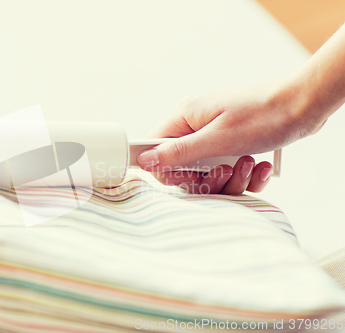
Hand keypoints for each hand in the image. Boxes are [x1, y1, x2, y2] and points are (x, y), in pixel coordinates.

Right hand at [138, 80, 326, 193]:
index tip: (191, 175)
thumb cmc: (264, 116)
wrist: (303, 106)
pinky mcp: (229, 145)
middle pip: (181, 167)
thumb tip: (144, 160)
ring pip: (205, 173)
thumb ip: (178, 152)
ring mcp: (212, 136)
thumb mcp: (218, 138)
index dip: (167, 169)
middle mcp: (194, 126)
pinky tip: (261, 166)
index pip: (154, 149)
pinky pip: (225, 171)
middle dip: (206, 178)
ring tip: (249, 164)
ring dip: (230, 178)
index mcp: (184, 117)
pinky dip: (244, 175)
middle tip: (226, 171)